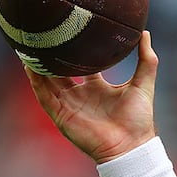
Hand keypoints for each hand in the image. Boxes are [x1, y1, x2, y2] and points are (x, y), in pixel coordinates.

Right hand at [24, 29, 159, 163]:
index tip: (69, 31)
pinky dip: (36, 81)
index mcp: (98, 87)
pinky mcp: (61, 115)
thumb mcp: (143, 84)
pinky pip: (44, 95)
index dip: (75, 50)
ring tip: (29, 44)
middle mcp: (81, 95)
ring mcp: (70, 104)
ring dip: (38, 65)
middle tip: (42, 35)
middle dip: (51, 56)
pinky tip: (29, 65)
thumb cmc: (139, 120)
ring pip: (48, 81)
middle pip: (60, 71)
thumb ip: (146, 60)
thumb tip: (144, 33)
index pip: (82, 64)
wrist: (131, 146)